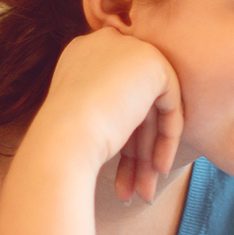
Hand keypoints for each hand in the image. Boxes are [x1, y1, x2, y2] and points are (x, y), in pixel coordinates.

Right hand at [32, 27, 182, 203]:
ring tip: (145, 192)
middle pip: (134, 103)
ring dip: (150, 152)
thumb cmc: (63, 141)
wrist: (63, 137)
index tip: (122, 166)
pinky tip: (158, 168)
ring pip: (152, 107)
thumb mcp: (83, 120)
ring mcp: (129, 47)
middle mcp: (104, 43)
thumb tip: (133, 128)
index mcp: (82, 53)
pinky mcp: (153, 61)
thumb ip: (110, 114)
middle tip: (137, 189)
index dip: (123, 136)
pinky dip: (167, 137)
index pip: (114, 95)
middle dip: (137, 151)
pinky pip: (170, 103)